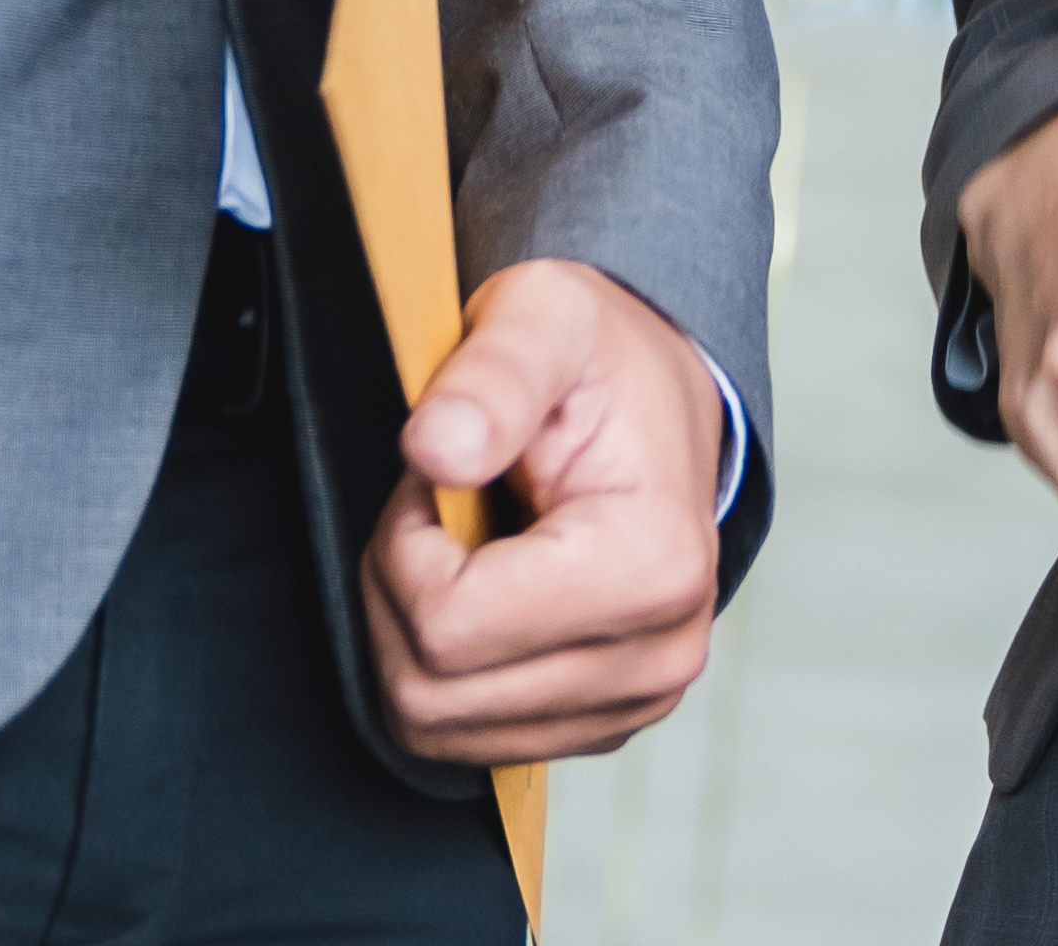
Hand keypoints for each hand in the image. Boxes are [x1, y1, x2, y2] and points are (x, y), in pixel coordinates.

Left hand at [362, 256, 730, 763]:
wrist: (661, 400)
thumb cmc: (602, 359)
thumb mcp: (544, 319)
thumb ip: (491, 376)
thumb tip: (434, 450)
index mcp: (651, 567)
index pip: (448, 625)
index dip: (404, 544)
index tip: (436, 473)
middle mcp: (655, 656)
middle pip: (431, 690)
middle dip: (396, 591)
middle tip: (433, 507)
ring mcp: (630, 703)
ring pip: (436, 726)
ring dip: (410, 634)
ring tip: (452, 546)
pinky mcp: (599, 723)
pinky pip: (464, 738)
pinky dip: (441, 670)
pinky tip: (475, 592)